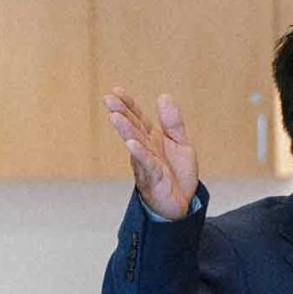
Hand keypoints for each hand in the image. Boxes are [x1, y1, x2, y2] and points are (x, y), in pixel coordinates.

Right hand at [103, 88, 197, 221]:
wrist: (184, 203)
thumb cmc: (178, 174)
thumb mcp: (181, 143)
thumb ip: (173, 122)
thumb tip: (163, 96)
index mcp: (152, 138)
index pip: (137, 118)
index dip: (128, 104)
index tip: (116, 90)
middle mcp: (146, 149)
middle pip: (132, 128)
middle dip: (121, 113)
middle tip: (108, 99)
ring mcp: (147, 163)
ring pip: (135, 144)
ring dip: (125, 131)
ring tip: (115, 117)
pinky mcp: (153, 178)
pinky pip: (146, 164)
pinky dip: (140, 154)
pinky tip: (132, 144)